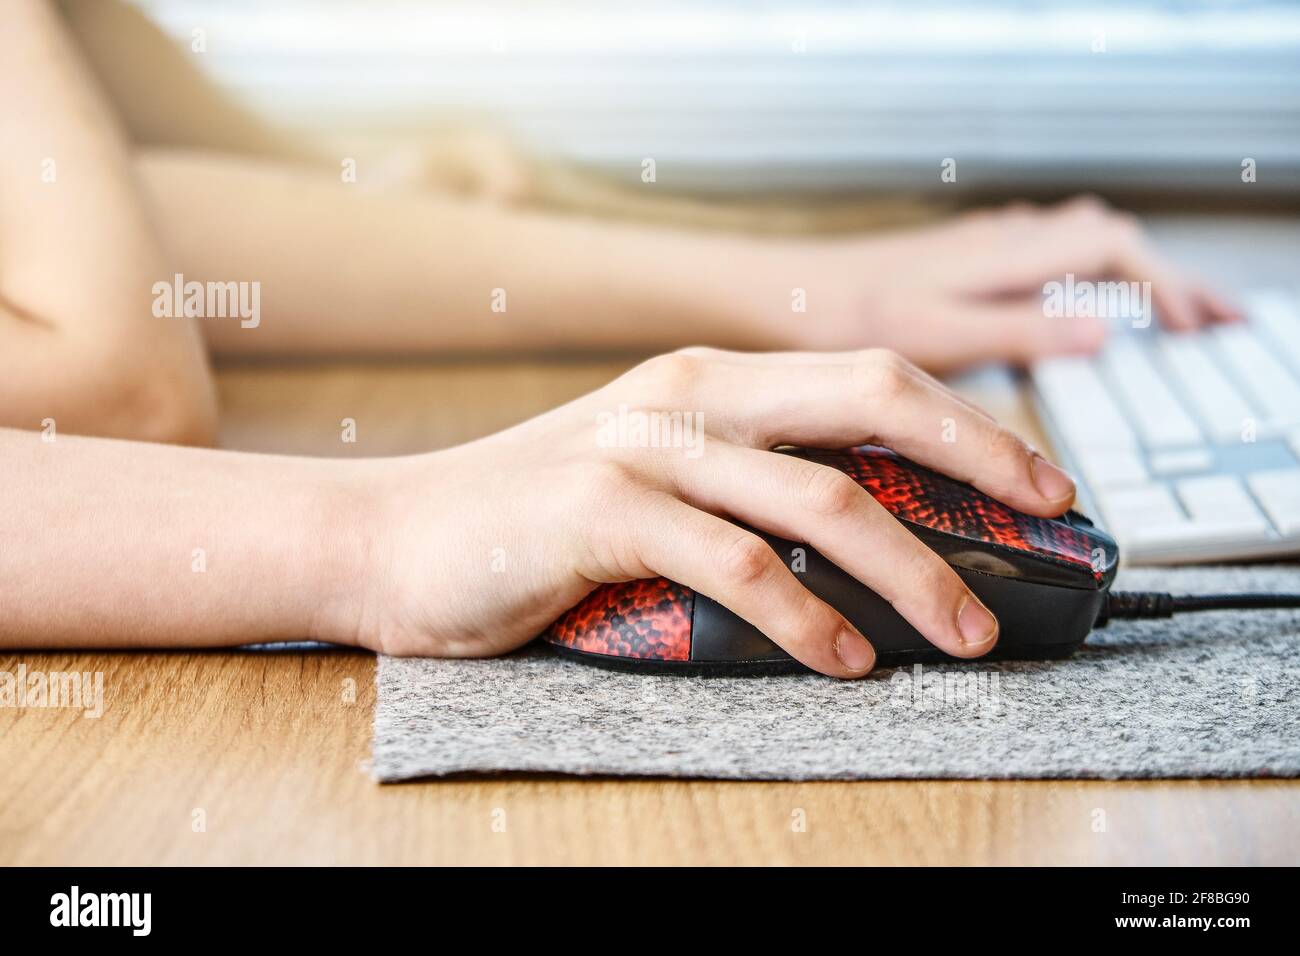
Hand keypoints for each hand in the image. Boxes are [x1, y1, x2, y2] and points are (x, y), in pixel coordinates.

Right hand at [335, 348, 1077, 677]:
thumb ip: (743, 491)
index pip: (868, 378)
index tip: (1039, 477)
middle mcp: (685, 396)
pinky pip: (733, 564)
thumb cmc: (531, 527)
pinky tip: (847, 659)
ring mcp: (641, 448)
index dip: (967, 421)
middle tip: (1047, 519)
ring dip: (909, 568)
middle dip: (976, 455)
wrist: (391, 540)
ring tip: (965, 632)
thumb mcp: (652, 485)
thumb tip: (868, 546)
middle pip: (868, 400)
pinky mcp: (598, 512)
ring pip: (817, 494)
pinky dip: (805, 616)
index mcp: (709, 383)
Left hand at [743, 196, 1240, 371]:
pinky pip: (1043, 250)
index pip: (1112, 249)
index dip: (1162, 286)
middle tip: (1204, 319)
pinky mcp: (959, 260)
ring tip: (1160, 311)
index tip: (1192, 329)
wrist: (785, 294)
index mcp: (1003, 257)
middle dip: (1161, 276)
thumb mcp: (939, 334)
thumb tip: (1102, 332)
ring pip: (1076, 240)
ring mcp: (979, 246)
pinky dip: (1083, 271)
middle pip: (1106, 239)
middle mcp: (997, 240)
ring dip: (1125, 271)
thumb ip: (1020, 331)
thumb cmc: (847, 315)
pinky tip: (1073, 299)